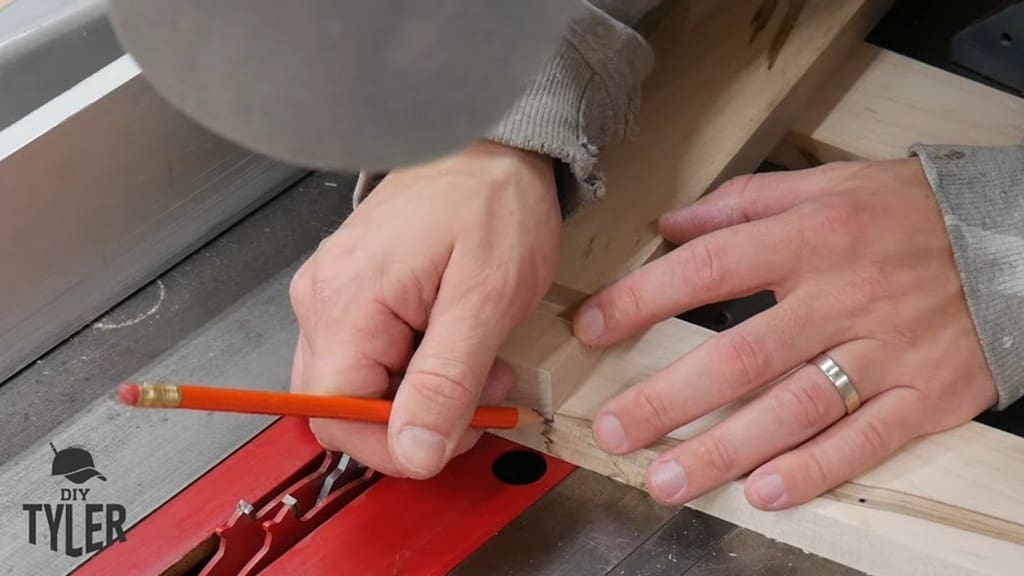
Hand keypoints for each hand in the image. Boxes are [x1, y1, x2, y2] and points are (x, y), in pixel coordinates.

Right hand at [289, 141, 560, 477]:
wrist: (490, 147)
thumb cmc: (491, 203)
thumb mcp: (485, 300)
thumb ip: (447, 382)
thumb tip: (414, 452)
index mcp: (347, 301)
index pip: (332, 415)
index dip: (389, 446)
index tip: (450, 438)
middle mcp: (323, 299)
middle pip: (339, 406)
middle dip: (412, 420)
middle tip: (479, 396)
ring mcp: (333, 294)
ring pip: (359, 386)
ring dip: (420, 394)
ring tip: (479, 360)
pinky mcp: (352, 294)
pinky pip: (369, 356)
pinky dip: (415, 368)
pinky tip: (455, 343)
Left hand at [572, 159, 997, 508]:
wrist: (1014, 238)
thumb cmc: (908, 211)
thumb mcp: (826, 183)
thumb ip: (742, 202)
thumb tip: (669, 222)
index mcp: (810, 237)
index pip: (708, 269)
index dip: (642, 300)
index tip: (592, 328)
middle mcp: (841, 296)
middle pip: (741, 355)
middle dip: (669, 398)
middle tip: (615, 430)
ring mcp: (886, 350)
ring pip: (794, 408)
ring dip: (725, 450)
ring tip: (668, 479)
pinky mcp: (926, 395)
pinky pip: (865, 439)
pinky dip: (814, 469)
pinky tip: (763, 491)